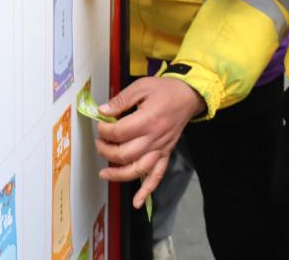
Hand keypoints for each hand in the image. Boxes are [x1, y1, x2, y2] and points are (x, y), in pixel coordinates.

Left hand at [94, 77, 204, 207]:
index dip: (104, 130)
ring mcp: (161, 149)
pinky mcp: (166, 154)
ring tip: (104, 173)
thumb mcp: (141, 86)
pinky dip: (147, 191)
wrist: (189, 96)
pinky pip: (157, 176)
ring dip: (118, 174)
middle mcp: (154, 138)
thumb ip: (121, 99)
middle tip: (99, 143)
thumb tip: (102, 111)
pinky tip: (137, 202)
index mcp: (148, 120)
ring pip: (137, 169)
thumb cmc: (165, 90)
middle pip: (125, 154)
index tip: (100, 124)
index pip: (119, 132)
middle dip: (106, 151)